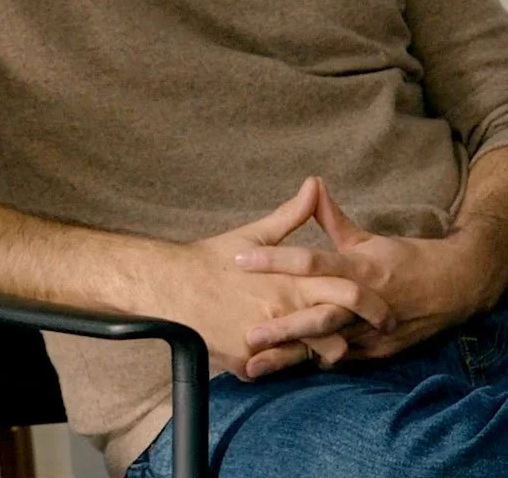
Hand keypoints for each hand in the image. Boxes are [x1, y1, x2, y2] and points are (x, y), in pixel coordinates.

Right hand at [155, 178, 392, 379]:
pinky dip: (278, 363)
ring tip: (324, 350)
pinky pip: (273, 370)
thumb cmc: (211, 258)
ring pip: (310, 358)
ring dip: (318, 354)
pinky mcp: (246, 360)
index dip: (373, 303)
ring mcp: (266, 340)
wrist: (168, 285)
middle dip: (358, 338)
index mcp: (292, 281)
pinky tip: (280, 355)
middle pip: (338, 334)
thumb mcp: (255, 234)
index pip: (349, 293)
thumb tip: (314, 185)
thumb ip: (292, 215)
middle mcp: (284, 312)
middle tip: (369, 339)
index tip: (385, 308)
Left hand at [235, 179, 493, 370]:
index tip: (239, 259)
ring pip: (326, 347)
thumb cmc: (404, 260)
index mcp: (360, 268)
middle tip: (249, 335)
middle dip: (284, 327)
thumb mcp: (367, 238)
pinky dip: (311, 364)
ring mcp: (372, 331)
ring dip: (290, 357)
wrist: (455, 288)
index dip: (274, 259)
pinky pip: (339, 359)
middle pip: (319, 316)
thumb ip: (332, 218)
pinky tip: (280, 371)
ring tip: (253, 366)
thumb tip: (311, 184)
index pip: (311, 262)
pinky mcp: (378, 352)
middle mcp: (364, 303)